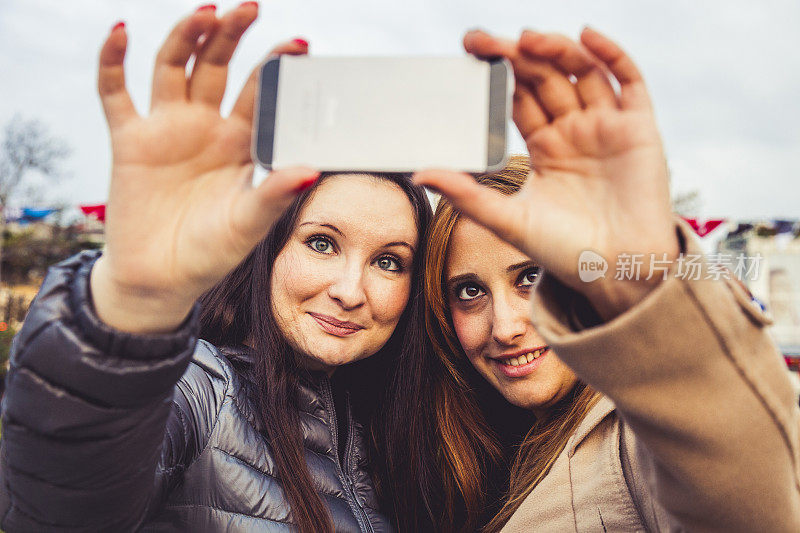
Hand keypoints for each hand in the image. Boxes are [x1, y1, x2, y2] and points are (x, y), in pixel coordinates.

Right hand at [92, 4, 317, 332]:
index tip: (300, 43)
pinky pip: (116, 93)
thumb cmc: (210, 253)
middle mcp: (206, 127)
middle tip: (249, 7)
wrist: (160, 279)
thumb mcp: (247, 224)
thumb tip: (311, 169)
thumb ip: (273, 194)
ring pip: (174, 68)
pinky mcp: (130, 140)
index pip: (261, 94)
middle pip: (218, 67)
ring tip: (206, 13)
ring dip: (186, 37)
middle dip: (232, 37)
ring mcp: (167, 129)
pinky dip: (113, 62)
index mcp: (240, 144)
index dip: (276, 67)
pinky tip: (120, 31)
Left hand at [413, 28, 678, 319]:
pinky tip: (586, 36)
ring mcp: (606, 125)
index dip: (496, 73)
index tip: (469, 51)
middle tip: (484, 41)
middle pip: (544, 78)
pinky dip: (611, 54)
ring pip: (581, 72)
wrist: (617, 273)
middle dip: (516, 55)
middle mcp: (573, 130)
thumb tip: (419, 175)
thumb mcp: (508, 220)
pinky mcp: (639, 127)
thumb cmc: (564, 251)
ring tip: (527, 40)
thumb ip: (466, 195)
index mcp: (543, 146)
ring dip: (556, 50)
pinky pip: (628, 80)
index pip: (517, 97)